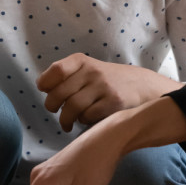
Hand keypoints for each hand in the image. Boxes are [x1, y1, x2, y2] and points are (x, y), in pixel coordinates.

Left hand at [37, 54, 181, 131]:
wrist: (141, 86)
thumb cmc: (106, 81)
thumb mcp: (88, 69)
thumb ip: (67, 76)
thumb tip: (44, 88)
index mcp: (82, 61)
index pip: (56, 70)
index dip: (46, 83)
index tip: (45, 91)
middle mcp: (92, 71)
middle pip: (59, 93)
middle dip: (52, 106)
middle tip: (55, 111)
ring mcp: (104, 87)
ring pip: (72, 107)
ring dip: (65, 119)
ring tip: (67, 123)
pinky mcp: (113, 103)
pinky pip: (88, 117)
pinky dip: (83, 121)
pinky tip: (86, 120)